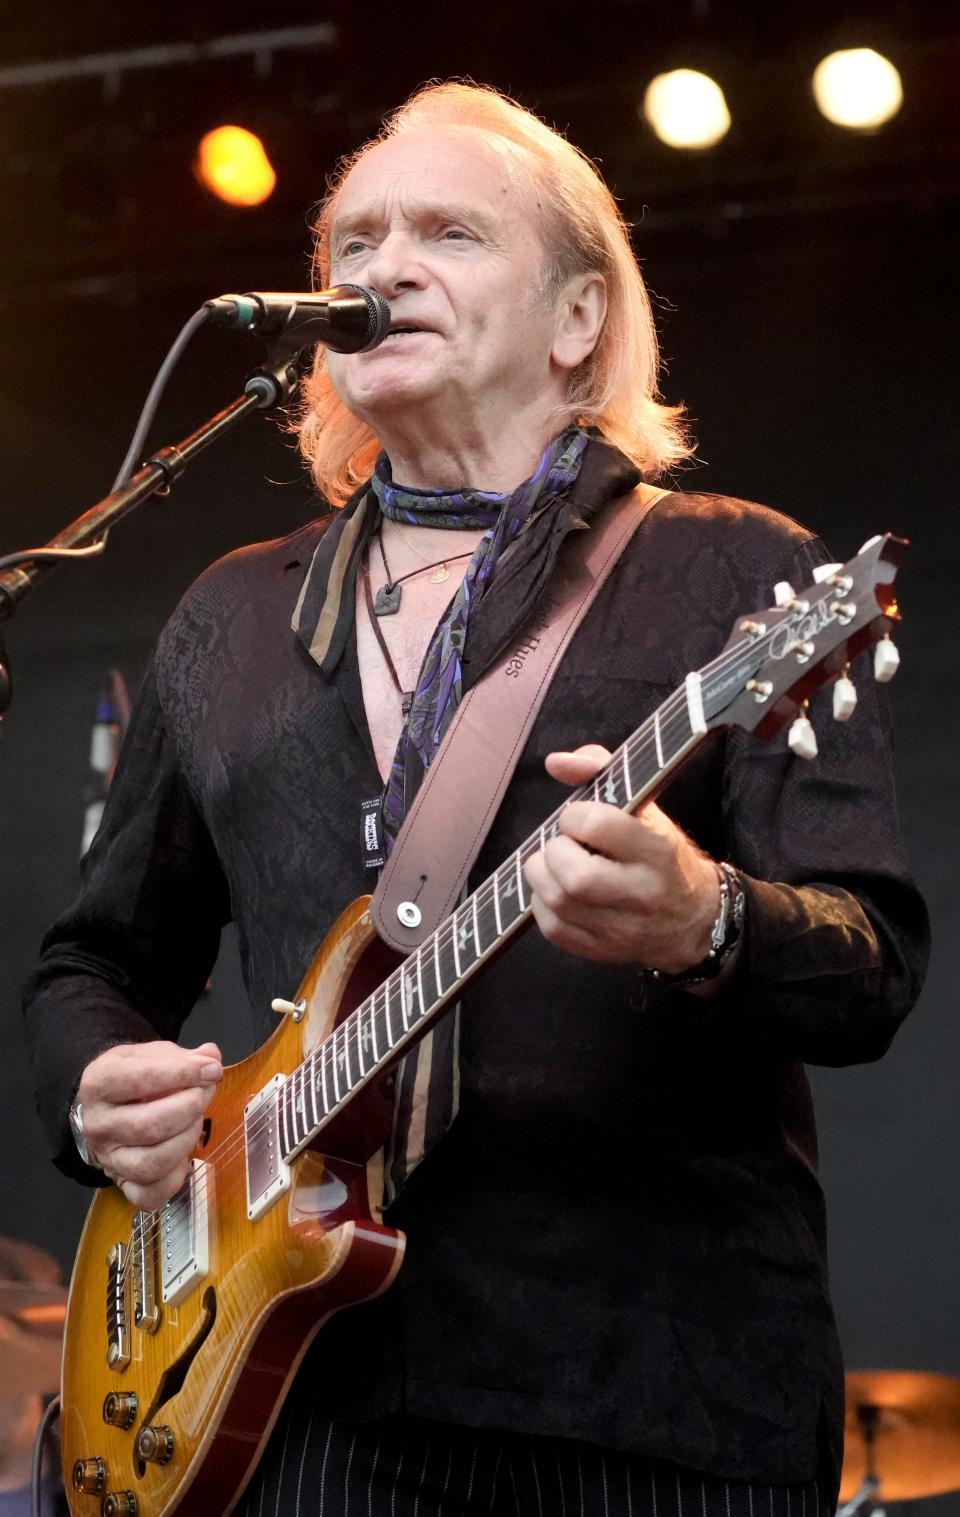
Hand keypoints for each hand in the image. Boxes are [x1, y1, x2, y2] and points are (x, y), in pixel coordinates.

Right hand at [75, 1040, 222, 1209]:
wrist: (108, 1107)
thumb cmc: (133, 1078)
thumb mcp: (150, 1055)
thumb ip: (181, 1056)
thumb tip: (210, 1057)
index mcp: (98, 1084)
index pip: (141, 1078)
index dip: (183, 1073)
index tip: (212, 1069)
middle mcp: (97, 1125)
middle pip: (149, 1125)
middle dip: (190, 1107)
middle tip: (206, 1091)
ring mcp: (108, 1159)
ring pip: (151, 1162)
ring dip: (187, 1139)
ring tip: (197, 1119)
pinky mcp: (122, 1184)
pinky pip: (150, 1194)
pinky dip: (175, 1177)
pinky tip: (184, 1155)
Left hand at [523, 744, 718, 969]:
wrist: (695, 919)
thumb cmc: (663, 855)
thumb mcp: (645, 808)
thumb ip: (601, 771)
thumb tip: (555, 762)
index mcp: (656, 850)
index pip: (598, 826)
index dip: (575, 816)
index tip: (578, 818)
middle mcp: (641, 892)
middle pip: (575, 876)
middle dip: (554, 852)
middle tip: (563, 846)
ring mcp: (622, 927)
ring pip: (559, 902)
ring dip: (542, 876)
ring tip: (554, 865)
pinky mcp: (603, 951)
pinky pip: (554, 929)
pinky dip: (542, 906)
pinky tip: (555, 892)